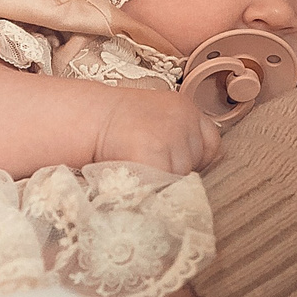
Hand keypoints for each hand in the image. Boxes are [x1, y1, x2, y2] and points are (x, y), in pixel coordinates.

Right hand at [87, 86, 222, 173]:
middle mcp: (185, 118)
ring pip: (182, 178)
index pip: (211, 144)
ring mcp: (173, 135)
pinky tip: (133, 177)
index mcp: (186, 107)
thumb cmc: (115, 127)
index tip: (167, 161)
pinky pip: (164, 186)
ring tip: (136, 169)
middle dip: (176, 172)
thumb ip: (179, 139)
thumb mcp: (155, 121)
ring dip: (163, 183)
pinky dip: (151, 189)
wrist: (84, 119)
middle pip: (197, 164)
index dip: (190, 159)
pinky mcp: (157, 155)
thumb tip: (194, 175)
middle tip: (145, 164)